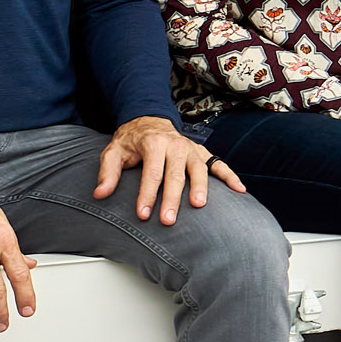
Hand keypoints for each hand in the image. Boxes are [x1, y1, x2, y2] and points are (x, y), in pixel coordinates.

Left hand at [96, 114, 244, 223]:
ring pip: (198, 170)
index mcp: (153, 143)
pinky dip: (230, 176)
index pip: (151, 173)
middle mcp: (175, 145)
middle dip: (172, 199)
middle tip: (168, 220)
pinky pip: (219, 164)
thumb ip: (107, 172)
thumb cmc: (131, 141)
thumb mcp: (113, 152)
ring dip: (200, 188)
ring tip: (199, 205)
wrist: (148, 121)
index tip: (143, 214)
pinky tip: (239, 190)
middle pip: (175, 175)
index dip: (147, 195)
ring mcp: (191, 149)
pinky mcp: (201, 153)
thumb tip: (100, 194)